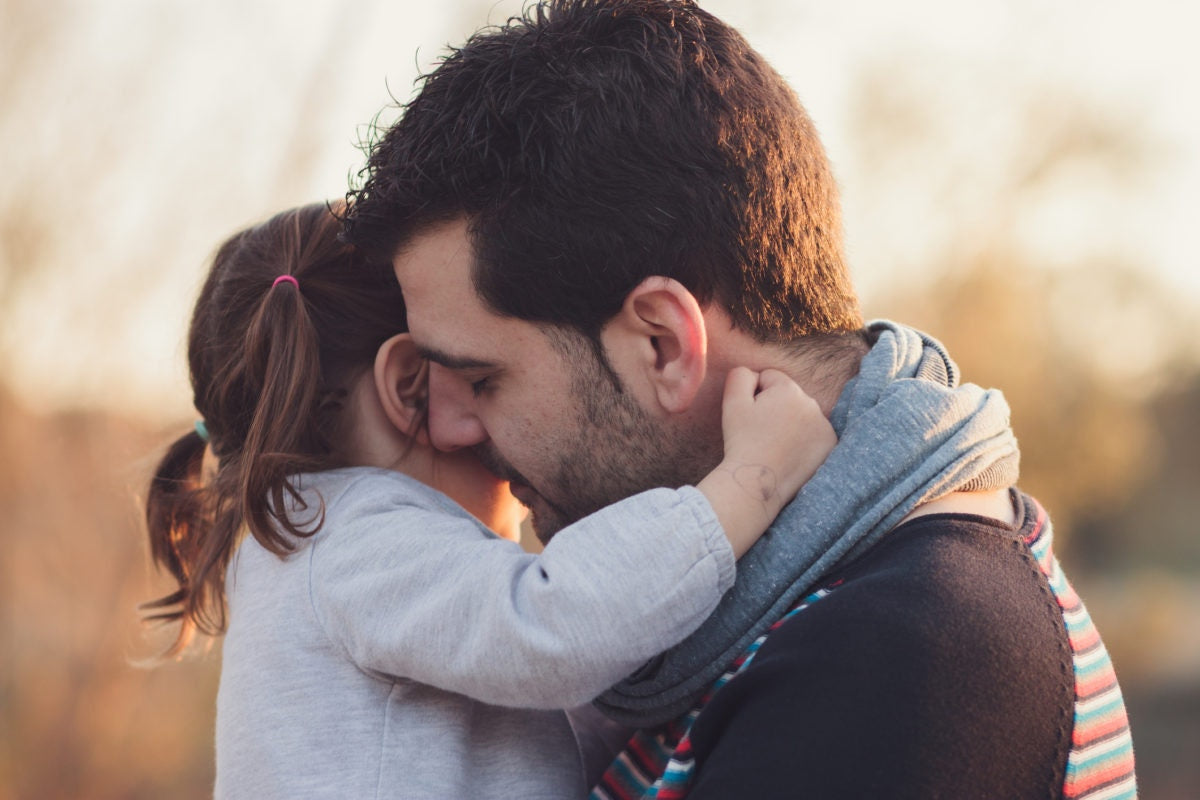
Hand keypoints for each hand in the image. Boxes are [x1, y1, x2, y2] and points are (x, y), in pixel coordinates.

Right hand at [719, 366, 835, 509]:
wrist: (758, 481)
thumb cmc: (742, 441)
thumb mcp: (732, 401)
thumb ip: (741, 375)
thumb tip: (755, 374)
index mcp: (789, 389)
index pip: (769, 378)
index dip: (754, 396)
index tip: (750, 418)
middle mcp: (812, 403)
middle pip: (788, 396)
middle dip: (775, 407)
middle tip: (761, 433)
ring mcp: (824, 425)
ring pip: (801, 414)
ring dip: (790, 423)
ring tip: (775, 445)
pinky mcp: (830, 444)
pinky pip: (814, 432)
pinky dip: (804, 440)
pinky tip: (790, 453)